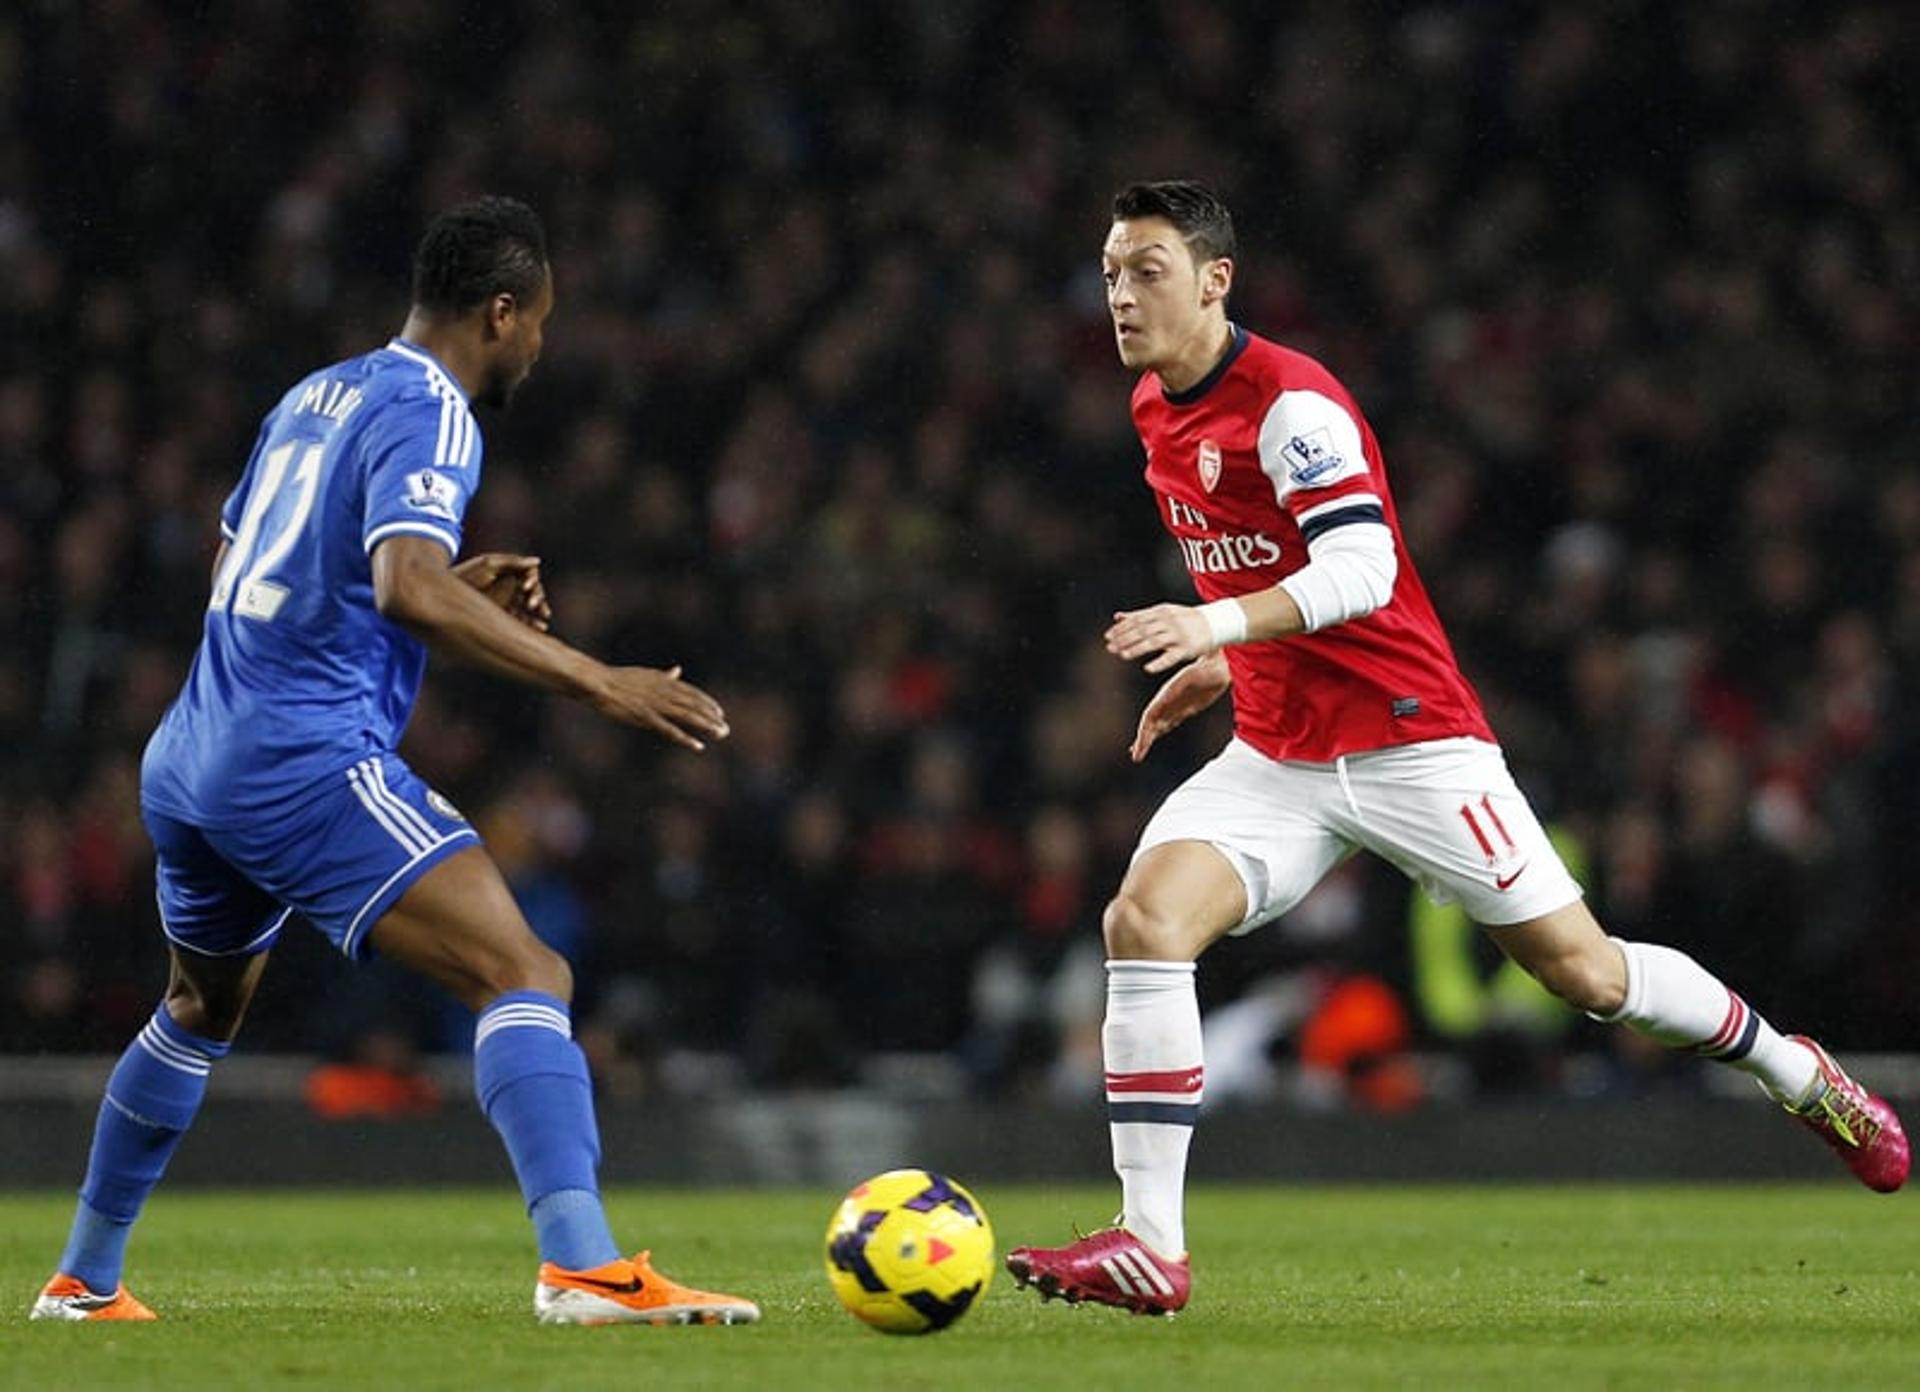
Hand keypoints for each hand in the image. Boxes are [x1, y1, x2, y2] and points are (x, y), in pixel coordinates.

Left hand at [452, 553, 551, 631]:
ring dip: (539, 612)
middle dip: (538, 598)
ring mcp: (508, 602)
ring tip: (542, 619)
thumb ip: (512, 562)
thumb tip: (537, 561)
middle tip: (533, 605)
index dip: (532, 581)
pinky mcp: (503, 616)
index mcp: (509, 571)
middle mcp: (511, 586)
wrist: (442, 594)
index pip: (530, 575)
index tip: (525, 587)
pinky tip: (539, 628)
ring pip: (530, 607)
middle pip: (534, 592)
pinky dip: (532, 624)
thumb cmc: (466, 575)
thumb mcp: (488, 564)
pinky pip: (522, 620)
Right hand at [589, 665, 729, 750]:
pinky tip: (698, 746)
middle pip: (694, 705)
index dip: (707, 703)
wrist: (597, 681)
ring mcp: (655, 704)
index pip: (692, 692)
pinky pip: (670, 730)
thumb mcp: (646, 674)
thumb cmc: (618, 679)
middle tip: (726, 729)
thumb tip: (678, 670)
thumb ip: (664, 676)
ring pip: (688, 716)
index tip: (720, 712)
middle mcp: (664, 691)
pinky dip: (685, 738)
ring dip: (706, 726)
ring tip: (721, 734)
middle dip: (712, 717)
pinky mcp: (645, 716)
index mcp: (663, 681)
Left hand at [1105, 602, 1216, 673]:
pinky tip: (1147, 668)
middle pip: (1142, 630)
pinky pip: (1171, 658)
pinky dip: (1159, 663)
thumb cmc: (1184, 618)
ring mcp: (1177, 635)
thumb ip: (1140, 615)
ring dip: (1137, 649)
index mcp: (1161, 612)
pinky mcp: (1186, 649)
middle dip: (1124, 639)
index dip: (1121, 628)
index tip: (1107, 637)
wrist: (1214, 623)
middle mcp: (1168, 622)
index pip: (1137, 620)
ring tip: (1123, 655)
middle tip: (1110, 648)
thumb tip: (1117, 617)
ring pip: (1153, 642)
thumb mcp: (1163, 612)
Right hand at [1130, 653, 1231, 761]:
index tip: (1139, 745)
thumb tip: (1164, 695)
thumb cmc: (1206, 669)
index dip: (1143, 731)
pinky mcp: (1184, 709)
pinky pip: (1169, 723)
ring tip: (1138, 753)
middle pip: (1151, 724)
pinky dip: (1160, 732)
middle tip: (1136, 755)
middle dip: (1143, 740)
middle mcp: (1167, 701)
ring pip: (1158, 725)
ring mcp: (1175, 706)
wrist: (1218, 666)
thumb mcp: (1190, 676)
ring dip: (1148, 738)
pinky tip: (1155, 737)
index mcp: (1165, 695)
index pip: (1150, 716)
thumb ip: (1177, 686)